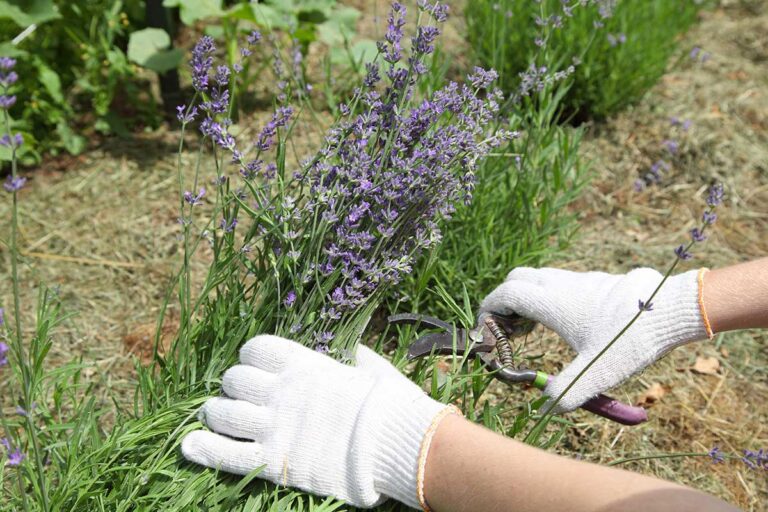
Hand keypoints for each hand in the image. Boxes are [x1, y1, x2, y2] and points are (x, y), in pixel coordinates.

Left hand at [181, 335, 455, 508]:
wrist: (399, 444)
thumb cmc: (393, 406)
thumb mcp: (377, 372)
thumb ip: (360, 359)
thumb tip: (357, 350)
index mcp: (306, 366)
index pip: (257, 348)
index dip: (250, 357)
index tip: (255, 367)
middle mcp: (283, 391)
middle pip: (234, 380)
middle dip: (233, 388)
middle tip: (241, 399)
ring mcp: (276, 426)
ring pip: (222, 413)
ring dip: (215, 414)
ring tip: (216, 419)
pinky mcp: (275, 461)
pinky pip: (227, 454)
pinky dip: (204, 450)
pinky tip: (189, 445)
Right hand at [480, 267, 708, 411]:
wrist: (670, 309)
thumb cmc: (629, 339)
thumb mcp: (596, 371)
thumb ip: (567, 391)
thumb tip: (547, 407)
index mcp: (552, 302)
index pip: (506, 293)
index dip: (489, 308)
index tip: (486, 328)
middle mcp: (560, 285)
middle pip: (518, 279)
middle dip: (505, 300)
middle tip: (509, 328)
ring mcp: (578, 280)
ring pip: (540, 278)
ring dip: (528, 298)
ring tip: (533, 328)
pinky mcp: (595, 282)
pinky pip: (559, 282)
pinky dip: (548, 297)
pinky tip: (565, 323)